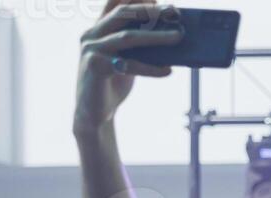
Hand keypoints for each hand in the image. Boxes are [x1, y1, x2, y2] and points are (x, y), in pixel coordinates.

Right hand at [75, 2, 181, 133]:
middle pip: (122, 13)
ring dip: (156, 36)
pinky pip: (129, 65)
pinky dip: (151, 68)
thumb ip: (138, 45)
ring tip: (179, 36)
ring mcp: (91, 49)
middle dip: (150, 10)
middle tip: (174, 11)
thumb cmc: (113, 83)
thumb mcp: (126, 59)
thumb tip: (169, 34)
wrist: (94, 113)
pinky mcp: (95, 66)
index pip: (114, 4)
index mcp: (98, 29)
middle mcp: (91, 34)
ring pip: (128, 37)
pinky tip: (168, 70)